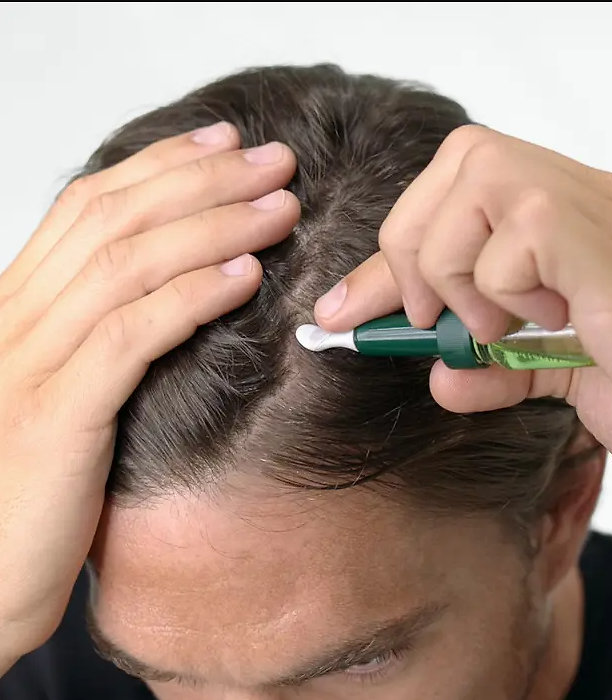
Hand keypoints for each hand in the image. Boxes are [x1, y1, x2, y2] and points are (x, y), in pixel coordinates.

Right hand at [0, 122, 298, 669]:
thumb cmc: (37, 478)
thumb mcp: (68, 384)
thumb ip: (104, 329)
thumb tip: (177, 282)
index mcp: (20, 302)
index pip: (92, 205)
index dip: (163, 164)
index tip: (226, 142)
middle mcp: (18, 316)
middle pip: (117, 218)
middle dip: (204, 180)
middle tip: (274, 161)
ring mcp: (30, 361)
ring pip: (127, 264)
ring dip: (213, 228)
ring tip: (279, 209)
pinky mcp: (56, 414)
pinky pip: (130, 336)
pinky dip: (191, 297)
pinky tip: (244, 277)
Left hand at [314, 126, 611, 514]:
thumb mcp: (569, 383)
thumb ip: (503, 367)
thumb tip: (438, 374)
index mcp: (588, 225)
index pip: (465, 193)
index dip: (398, 248)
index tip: (348, 308)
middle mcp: (606, 203)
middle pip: (464, 158)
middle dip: (414, 244)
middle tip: (430, 317)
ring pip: (480, 179)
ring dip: (456, 270)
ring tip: (502, 330)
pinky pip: (521, 235)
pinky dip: (500, 293)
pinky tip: (549, 331)